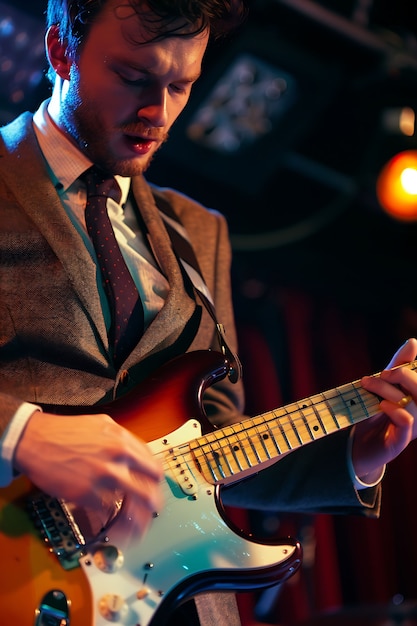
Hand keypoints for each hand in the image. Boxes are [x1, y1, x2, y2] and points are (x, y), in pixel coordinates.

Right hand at [14, 411, 163, 536]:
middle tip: (152, 513)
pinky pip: (107, 513)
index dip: (156, 482)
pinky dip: (111, 520)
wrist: (36, 440)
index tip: (155, 490)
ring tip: (138, 529)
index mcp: (123, 440)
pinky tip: (112, 524)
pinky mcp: (86, 495)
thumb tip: (138, 458)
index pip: (153, 467)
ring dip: (137, 521)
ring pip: (132, 507)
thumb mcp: (103, 425)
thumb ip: (123, 441)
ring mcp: (103, 478)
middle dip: (153, 505)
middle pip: (149, 489)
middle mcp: (118, 458)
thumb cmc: (66, 432)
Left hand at [353, 337, 416, 482]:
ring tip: (369, 385)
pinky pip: (407, 425)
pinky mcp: (398, 442)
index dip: (410, 368)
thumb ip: (398, 367)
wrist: (358, 446)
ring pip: (411, 405)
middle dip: (403, 376)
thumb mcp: (384, 387)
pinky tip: (383, 406)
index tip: (393, 366)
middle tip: (382, 373)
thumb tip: (413, 342)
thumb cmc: (374, 414)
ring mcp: (411, 429)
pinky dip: (398, 412)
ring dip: (388, 391)